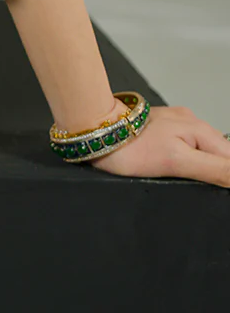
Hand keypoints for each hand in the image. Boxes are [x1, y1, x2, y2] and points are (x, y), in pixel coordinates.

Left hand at [87, 103, 229, 186]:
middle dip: (217, 173)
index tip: (212, 188)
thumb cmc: (129, 148)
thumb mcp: (176, 162)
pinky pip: (185, 146)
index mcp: (199, 130)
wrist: (95, 129)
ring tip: (182, 179)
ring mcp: (175, 124)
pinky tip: (173, 168)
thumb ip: (213, 169)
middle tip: (193, 186)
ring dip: (203, 167)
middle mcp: (191, 123)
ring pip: (203, 150)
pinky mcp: (162, 128)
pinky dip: (186, 160)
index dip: (226, 178)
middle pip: (220, 154)